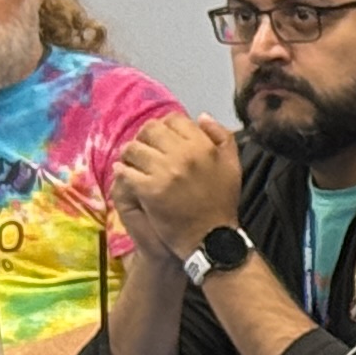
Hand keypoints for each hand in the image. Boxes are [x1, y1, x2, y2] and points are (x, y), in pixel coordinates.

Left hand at [113, 115, 242, 262]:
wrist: (212, 238)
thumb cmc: (221, 202)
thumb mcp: (232, 166)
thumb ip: (222, 137)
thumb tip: (202, 117)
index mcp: (204, 146)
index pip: (175, 120)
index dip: (166, 127)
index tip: (164, 140)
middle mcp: (185, 155)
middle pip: (150, 130)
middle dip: (145, 138)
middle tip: (145, 151)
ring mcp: (166, 172)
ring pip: (134, 149)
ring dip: (131, 155)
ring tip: (134, 165)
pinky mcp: (150, 190)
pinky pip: (125, 172)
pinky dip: (123, 172)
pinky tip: (127, 177)